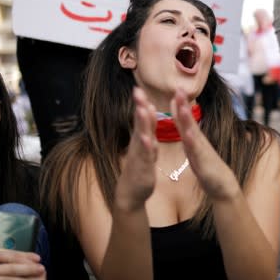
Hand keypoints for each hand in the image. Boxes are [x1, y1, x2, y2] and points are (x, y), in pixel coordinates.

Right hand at [114, 87, 157, 212]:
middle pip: (140, 122)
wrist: (131, 192)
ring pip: (142, 136)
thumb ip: (147, 128)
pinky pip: (146, 155)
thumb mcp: (144, 144)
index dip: (141, 102)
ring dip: (142, 123)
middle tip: (137, 90)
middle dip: (139, 106)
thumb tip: (148, 109)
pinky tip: (147, 139)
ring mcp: (140, 154)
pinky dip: (146, 146)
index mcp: (142, 137)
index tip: (139, 87)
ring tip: (142, 109)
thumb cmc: (139, 166)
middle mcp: (139, 143)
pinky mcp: (143, 166)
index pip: (142, 116)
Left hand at [171, 89, 239, 201]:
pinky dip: (192, 141)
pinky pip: (195, 151)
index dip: (179, 103)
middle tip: (178, 87)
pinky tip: (188, 133)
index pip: (184, 118)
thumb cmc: (207, 167)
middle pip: (189, 120)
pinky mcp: (203, 162)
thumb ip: (188, 135)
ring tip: (182, 105)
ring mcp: (201, 150)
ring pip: (192, 132)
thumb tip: (182, 122)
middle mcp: (198, 141)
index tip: (175, 87)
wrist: (222, 185)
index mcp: (193, 138)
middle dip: (183, 104)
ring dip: (187, 118)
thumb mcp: (194, 148)